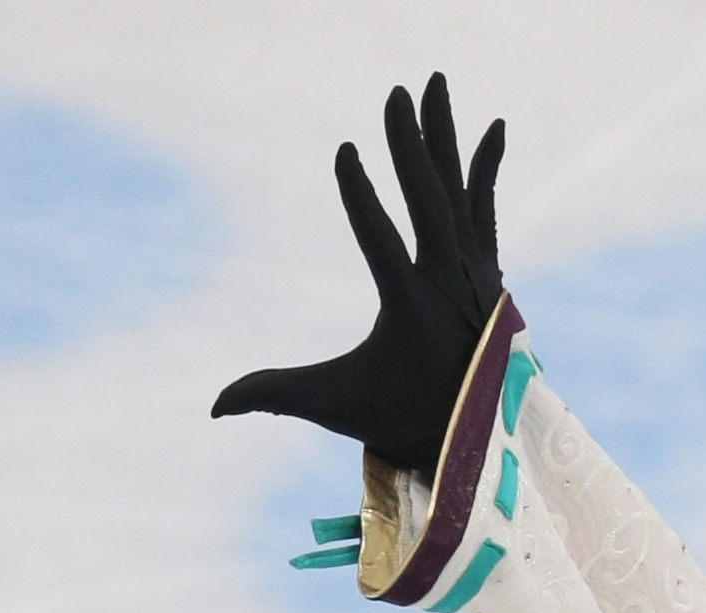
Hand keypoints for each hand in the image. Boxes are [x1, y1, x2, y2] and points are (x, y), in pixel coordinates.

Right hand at [212, 74, 504, 477]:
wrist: (479, 436)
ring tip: (432, 84)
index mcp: (410, 310)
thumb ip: (274, 395)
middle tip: (396, 94)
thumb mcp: (335, 406)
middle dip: (412, 146)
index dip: (361, 195)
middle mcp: (448, 283)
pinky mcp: (485, 268)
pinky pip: (486, 207)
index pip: (381, 241)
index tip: (344, 149)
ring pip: (458, 193)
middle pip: (431, 201)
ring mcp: (472, 273)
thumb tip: (212, 406)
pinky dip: (485, 168)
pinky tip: (493, 124)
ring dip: (443, 137)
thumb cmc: (397, 419)